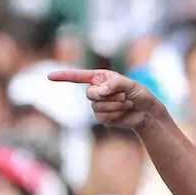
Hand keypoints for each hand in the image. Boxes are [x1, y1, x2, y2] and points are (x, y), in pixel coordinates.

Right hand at [49, 68, 163, 131]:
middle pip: (89, 95)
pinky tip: (124, 111)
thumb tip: (98, 92)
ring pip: (97, 108)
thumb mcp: (129, 84)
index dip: (63, 76)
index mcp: (99, 78)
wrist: (146, 111)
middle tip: (123, 95)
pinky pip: (103, 117)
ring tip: (126, 103)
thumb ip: (113, 84)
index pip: (77, 77)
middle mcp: (96, 91)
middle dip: (107, 96)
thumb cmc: (139, 93)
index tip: (49, 76)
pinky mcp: (104, 118)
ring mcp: (98, 106)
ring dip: (114, 106)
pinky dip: (115, 114)